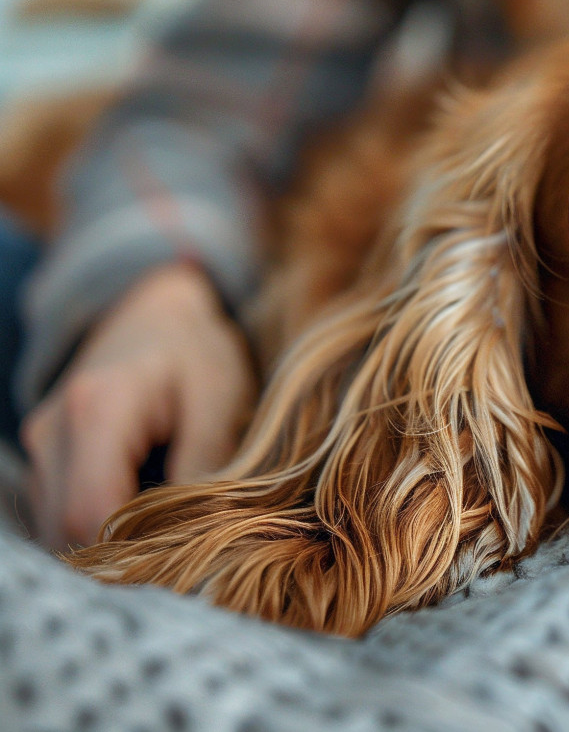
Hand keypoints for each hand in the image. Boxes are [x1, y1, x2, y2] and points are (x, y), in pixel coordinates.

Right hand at [21, 263, 256, 549]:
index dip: (131, 550)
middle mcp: (52, 433)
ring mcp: (41, 448)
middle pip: (66, 530)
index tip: (183, 560)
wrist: (157, 314)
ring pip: (57, 530)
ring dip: (110, 545)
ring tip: (169, 536)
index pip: (90, 512)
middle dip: (123, 556)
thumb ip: (206, 462)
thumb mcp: (220, 398)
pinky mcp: (47, 460)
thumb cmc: (197, 352)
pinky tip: (144, 522)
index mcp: (97, 410)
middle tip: (183, 559)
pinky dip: (99, 529)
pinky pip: (60, 515)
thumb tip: (198, 532)